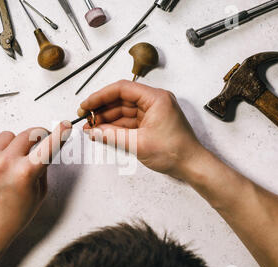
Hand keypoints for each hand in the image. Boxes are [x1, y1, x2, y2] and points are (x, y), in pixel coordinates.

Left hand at [0, 121, 71, 253]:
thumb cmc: (11, 216)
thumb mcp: (38, 194)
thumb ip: (42, 168)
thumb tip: (45, 150)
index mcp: (24, 172)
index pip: (48, 144)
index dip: (59, 133)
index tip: (64, 126)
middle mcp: (5, 162)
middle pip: (28, 134)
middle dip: (38, 137)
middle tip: (39, 144)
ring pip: (8, 136)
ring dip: (15, 144)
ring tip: (14, 161)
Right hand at [79, 80, 204, 179]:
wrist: (191, 166)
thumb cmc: (175, 152)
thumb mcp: (138, 144)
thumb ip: (112, 136)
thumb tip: (93, 132)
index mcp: (156, 98)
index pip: (122, 89)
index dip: (100, 96)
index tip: (86, 105)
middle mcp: (154, 101)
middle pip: (121, 99)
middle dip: (102, 109)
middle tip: (85, 118)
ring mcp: (152, 112)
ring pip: (123, 111)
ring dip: (107, 119)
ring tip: (90, 128)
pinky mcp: (151, 123)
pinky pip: (129, 121)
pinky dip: (115, 127)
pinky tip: (102, 132)